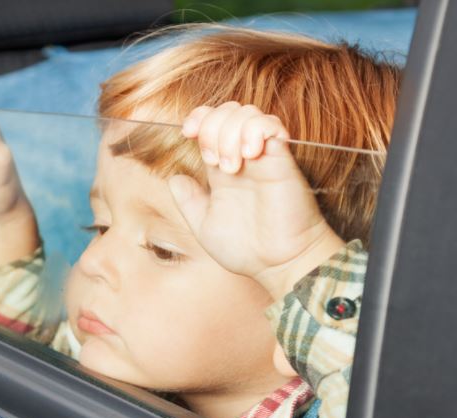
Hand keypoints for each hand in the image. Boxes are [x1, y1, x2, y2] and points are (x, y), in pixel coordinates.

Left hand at [169, 102, 344, 299]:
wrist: (279, 264)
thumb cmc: (246, 250)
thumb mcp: (205, 227)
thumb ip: (189, 202)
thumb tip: (174, 179)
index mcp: (222, 169)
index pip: (209, 124)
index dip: (197, 118)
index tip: (187, 132)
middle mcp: (242, 158)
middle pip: (226, 112)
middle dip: (212, 127)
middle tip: (214, 162)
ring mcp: (263, 157)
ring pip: (247, 113)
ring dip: (230, 132)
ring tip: (232, 165)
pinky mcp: (282, 160)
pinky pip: (271, 125)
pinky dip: (255, 130)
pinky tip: (249, 154)